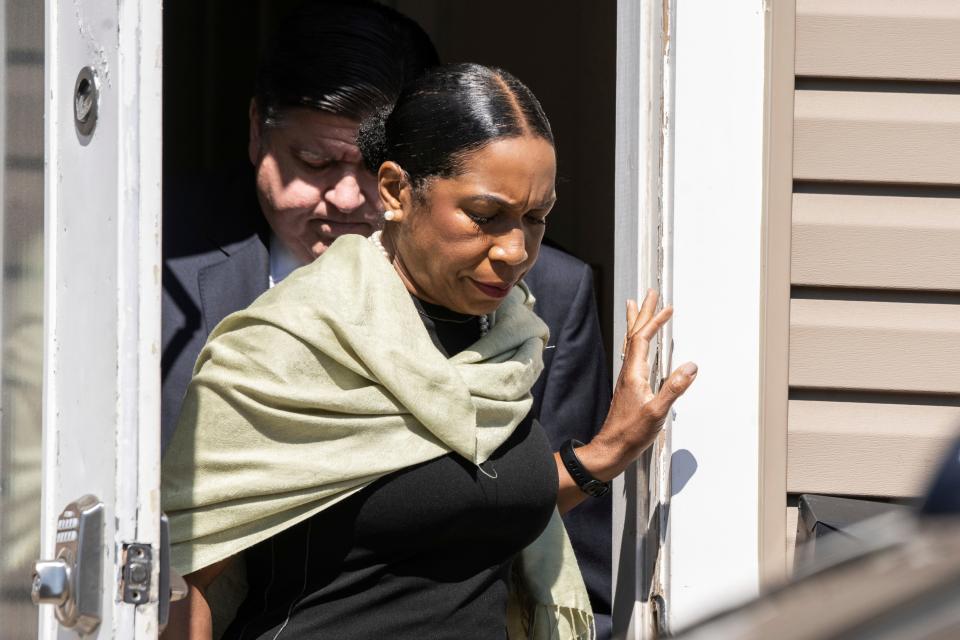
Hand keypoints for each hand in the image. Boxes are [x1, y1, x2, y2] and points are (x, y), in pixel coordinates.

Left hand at [577, 290, 696, 481]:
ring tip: (636, 308)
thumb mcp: (657, 412)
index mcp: (634, 374)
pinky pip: (634, 355)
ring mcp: (628, 379)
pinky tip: (639, 344)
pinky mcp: (629, 387)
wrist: (611, 449)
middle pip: (635, 335)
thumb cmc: (630, 434)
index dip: (654, 321)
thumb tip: (691, 366)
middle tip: (649, 294)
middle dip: (643, 313)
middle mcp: (629, 372)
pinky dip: (638, 341)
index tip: (667, 308)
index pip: (643, 338)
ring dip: (637, 323)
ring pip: (632, 343)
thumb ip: (674, 388)